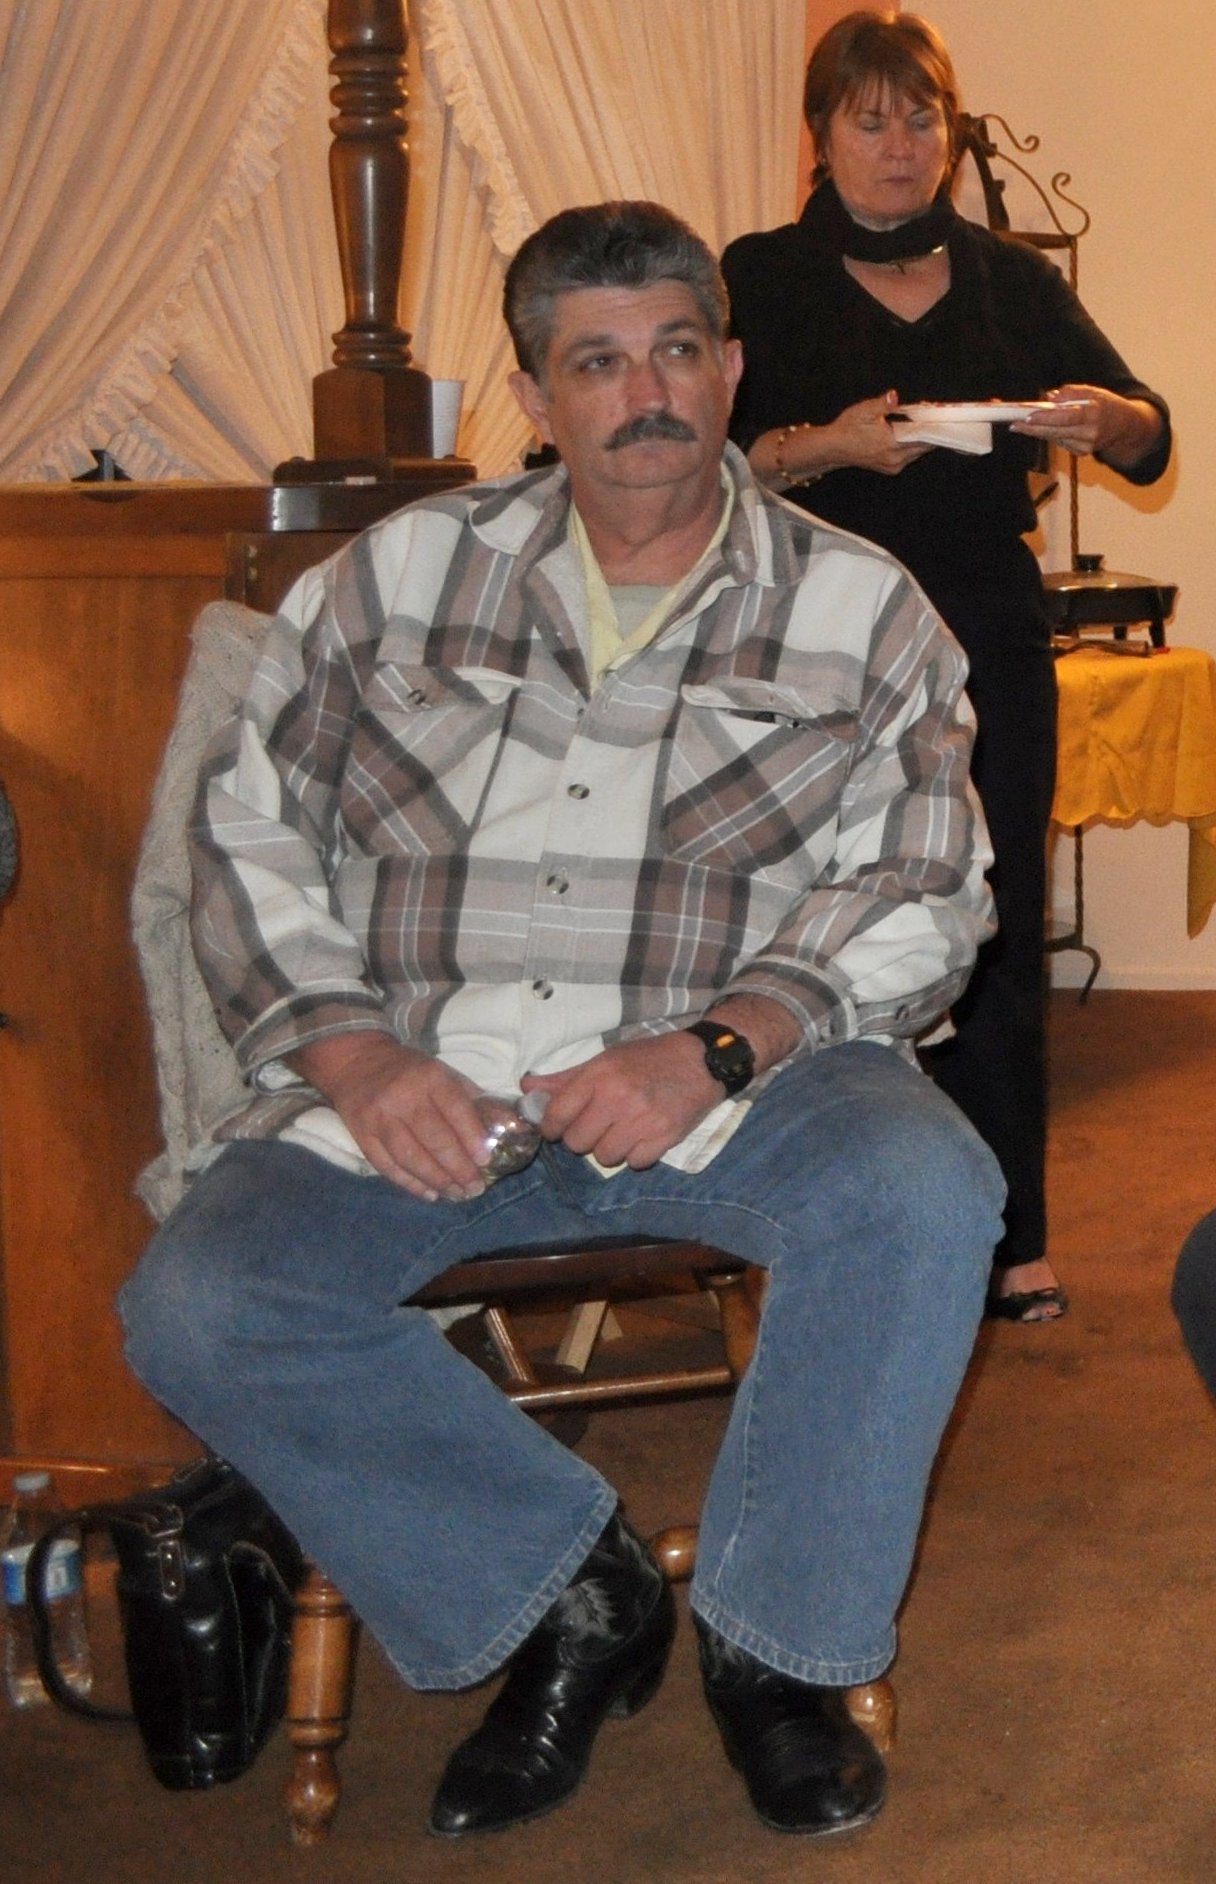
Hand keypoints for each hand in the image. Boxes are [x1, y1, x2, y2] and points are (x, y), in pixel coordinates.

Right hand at [289, 1031, 488, 1201]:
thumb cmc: (409, 1071)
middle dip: (458, 1167)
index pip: (454, 1109)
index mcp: (429, 1077)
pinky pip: (387, 1165)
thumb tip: (505, 1123)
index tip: (485, 1161)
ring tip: (456, 1193)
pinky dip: (409, 1183)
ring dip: (436, 1179)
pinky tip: (429, 1193)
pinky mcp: (361, 1135)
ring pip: (410, 1156)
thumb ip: (471, 1099)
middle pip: (433, 1138)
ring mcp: (379, 1117)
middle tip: (475, 1187)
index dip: (471, 1137)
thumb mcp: (442, 1073)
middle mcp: (403, 1097)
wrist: (356, 1062)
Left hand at [522, 1033, 721, 1170]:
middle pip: (577, 1142)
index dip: (552, 1126)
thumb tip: (527, 1090)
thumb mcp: (607, 1059)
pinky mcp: (665, 1137)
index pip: (557, 1115)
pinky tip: (642, 1137)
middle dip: (583, 1138)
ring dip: (609, 1149)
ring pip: (605, 1157)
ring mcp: (643, 1119)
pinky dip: (636, 1155)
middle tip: (596, 1127)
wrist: (703, 1061)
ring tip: (621, 1132)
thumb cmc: (649, 1058)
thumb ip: (566, 1079)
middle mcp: (618, 1097)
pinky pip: (635, 1163)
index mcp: (600, 1075)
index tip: (558, 1127)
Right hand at [821, 389, 936, 476]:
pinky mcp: (891, 468)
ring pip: (918, 452)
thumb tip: (893, 396)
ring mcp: (893, 466)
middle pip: (923, 447)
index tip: (947, 420)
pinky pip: (910, 457)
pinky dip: (914, 446)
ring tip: (928, 424)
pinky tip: (914, 434)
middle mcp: (895, 459)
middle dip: (931, 432)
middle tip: (938, 418)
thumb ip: (882, 403)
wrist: (834, 448)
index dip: (935, 428)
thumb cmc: (848, 428)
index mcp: (891, 444)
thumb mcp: (864, 410)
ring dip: (923, 439)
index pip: (922, 438)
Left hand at [1012, 384, 1164, 467]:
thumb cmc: (1107, 405)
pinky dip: (1049, 434)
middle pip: (1055, 432)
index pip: (1066, 417)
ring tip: (1018, 424)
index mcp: (1095, 414)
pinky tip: (1039, 429)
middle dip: (1032, 428)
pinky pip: (1060, 442)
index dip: (1046, 418)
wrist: (1125, 427)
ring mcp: (1085, 446)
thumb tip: (1051, 398)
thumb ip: (1072, 393)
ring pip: (1055, 438)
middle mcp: (1090, 433)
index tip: (1028, 416)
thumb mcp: (1094, 392)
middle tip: (1013, 423)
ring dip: (1036, 431)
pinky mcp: (1081, 453)